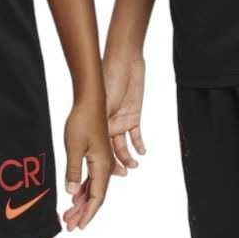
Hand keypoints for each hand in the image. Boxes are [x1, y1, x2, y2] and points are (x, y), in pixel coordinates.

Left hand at [62, 94, 112, 231]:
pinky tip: (74, 197)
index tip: (78, 227)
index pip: (96, 198)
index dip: (87, 214)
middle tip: (69, 226)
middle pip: (95, 196)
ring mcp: (101, 160)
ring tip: (68, 215)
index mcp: (102, 166)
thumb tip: (71, 194)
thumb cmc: (82, 121)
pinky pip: (91, 178)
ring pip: (93, 188)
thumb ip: (73, 171)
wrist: (90, 99)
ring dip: (81, 202)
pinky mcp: (96, 154)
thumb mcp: (74, 147)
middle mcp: (105, 166)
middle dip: (82, 213)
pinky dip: (82, 190)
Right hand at [103, 53, 146, 173]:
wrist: (124, 61)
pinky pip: (135, 135)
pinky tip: (142, 152)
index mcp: (96, 123)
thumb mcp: (104, 103)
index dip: (98, 161)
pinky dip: (139, 144)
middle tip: (120, 176)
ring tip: (133, 166)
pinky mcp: (133, 117)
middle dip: (113, 165)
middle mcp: (107, 125)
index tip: (98, 174)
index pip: (96, 148)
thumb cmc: (109, 78)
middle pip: (108, 150)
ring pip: (122, 146)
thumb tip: (99, 143)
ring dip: (127, 157)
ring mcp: (120, 121)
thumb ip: (102, 124)